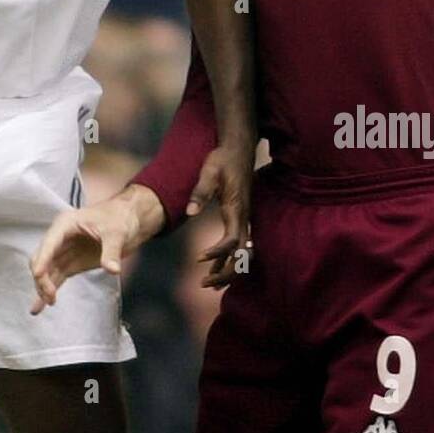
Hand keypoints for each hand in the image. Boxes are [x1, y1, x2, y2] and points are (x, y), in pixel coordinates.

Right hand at [30, 185, 164, 314]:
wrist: (129, 220)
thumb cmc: (120, 218)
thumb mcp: (117, 233)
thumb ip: (112, 251)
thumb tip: (113, 269)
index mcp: (66, 224)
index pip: (49, 243)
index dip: (42, 259)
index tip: (38, 276)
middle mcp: (60, 237)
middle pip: (42, 258)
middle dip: (42, 278)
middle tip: (50, 296)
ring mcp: (64, 251)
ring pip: (46, 271)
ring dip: (43, 287)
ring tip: (45, 305)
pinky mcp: (71, 263)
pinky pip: (56, 277)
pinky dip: (49, 290)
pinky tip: (42, 305)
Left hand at [186, 143, 253, 288]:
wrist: (238, 148)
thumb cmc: (223, 159)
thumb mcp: (209, 172)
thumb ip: (200, 192)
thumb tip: (189, 212)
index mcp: (237, 209)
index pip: (232, 240)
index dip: (217, 253)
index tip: (199, 258)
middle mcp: (244, 217)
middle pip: (241, 255)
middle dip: (225, 273)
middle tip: (204, 284)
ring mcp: (244, 218)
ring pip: (242, 254)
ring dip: (227, 271)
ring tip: (208, 284)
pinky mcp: (241, 217)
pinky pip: (238, 246)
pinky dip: (228, 260)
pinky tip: (215, 269)